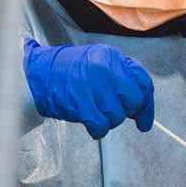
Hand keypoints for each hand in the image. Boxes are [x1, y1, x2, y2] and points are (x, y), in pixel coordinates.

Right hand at [23, 38, 154, 138]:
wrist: (37, 75)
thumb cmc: (70, 72)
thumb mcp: (100, 63)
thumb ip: (122, 79)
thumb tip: (142, 108)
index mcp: (113, 57)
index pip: (143, 82)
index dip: (147, 104)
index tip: (144, 119)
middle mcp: (105, 69)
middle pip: (134, 100)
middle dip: (126, 111)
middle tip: (111, 110)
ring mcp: (92, 85)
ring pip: (118, 115)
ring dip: (109, 120)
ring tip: (94, 111)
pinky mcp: (80, 103)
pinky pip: (101, 125)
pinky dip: (98, 129)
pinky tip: (89, 122)